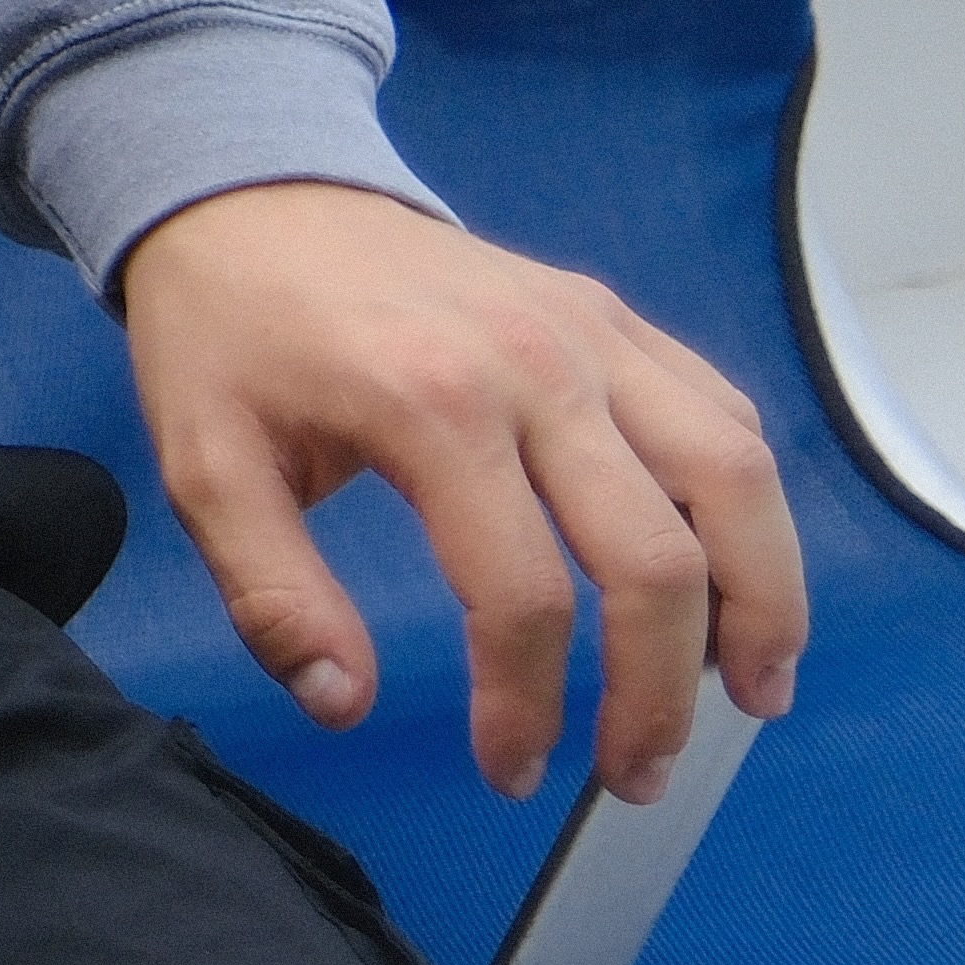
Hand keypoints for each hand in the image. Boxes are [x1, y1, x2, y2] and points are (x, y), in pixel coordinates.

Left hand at [121, 178, 803, 802]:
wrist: (246, 191)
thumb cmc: (228, 330)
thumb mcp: (203, 462)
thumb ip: (270, 594)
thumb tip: (342, 706)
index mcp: (429, 403)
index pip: (522, 597)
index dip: (528, 707)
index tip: (510, 771)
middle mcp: (534, 364)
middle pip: (657, 559)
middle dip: (664, 693)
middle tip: (638, 774)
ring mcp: (587, 332)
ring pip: (733, 481)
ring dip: (761, 602)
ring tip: (749, 693)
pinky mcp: (610, 315)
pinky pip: (722, 414)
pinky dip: (750, 506)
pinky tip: (735, 575)